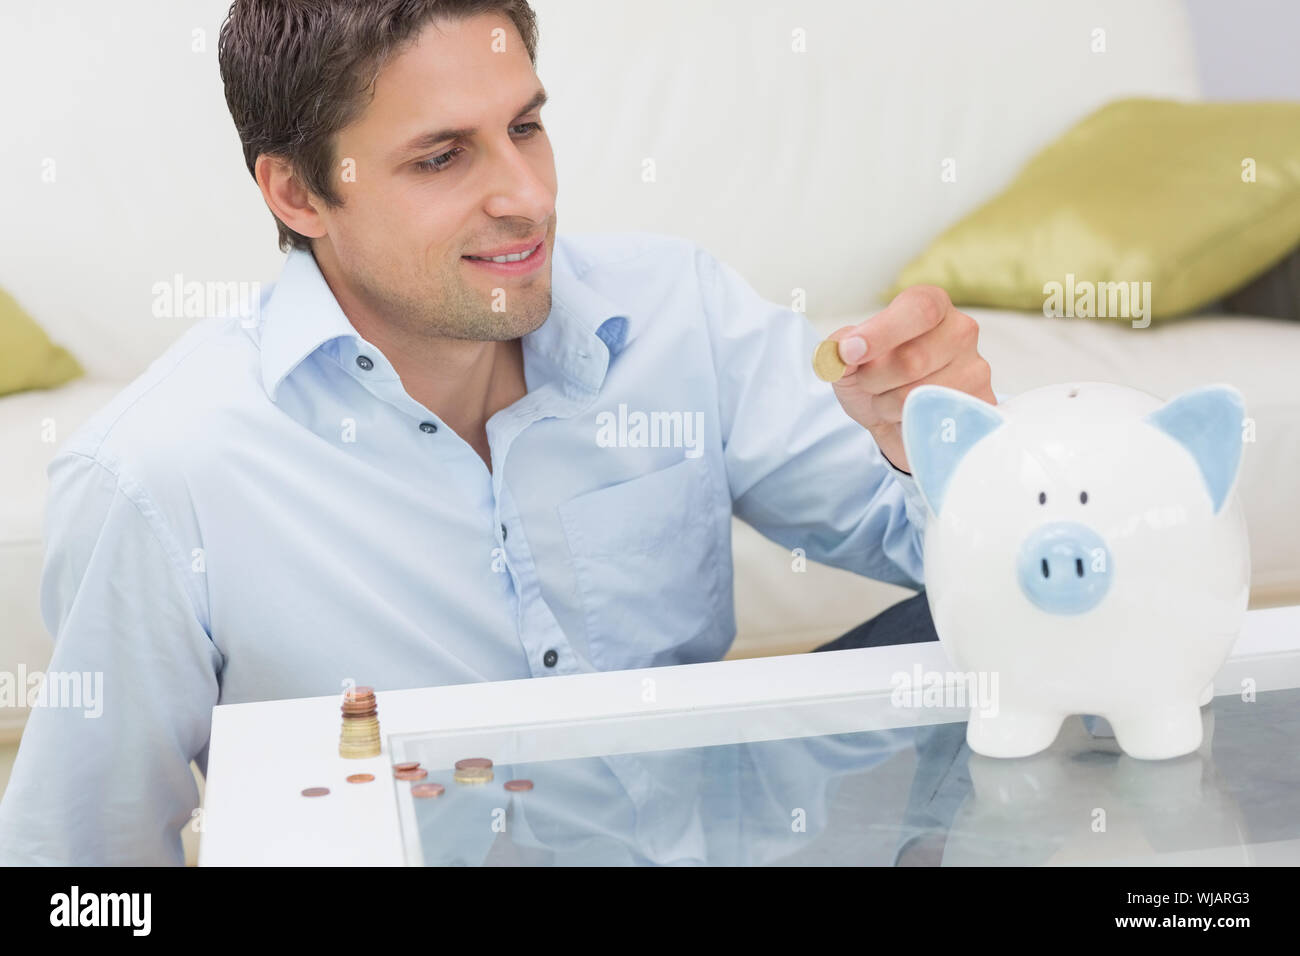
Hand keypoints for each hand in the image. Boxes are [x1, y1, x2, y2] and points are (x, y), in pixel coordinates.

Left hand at [827, 286, 995, 473]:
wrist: (894, 421)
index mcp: (930, 306)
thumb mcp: (846, 359)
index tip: (851, 353)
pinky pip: (935, 422)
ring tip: (889, 400)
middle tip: (868, 382)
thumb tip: (844, 351)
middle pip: (914, 359)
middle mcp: (961, 331)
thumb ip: (839, 348)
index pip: (919, 309)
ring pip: (920, 396)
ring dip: (887, 405)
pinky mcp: (980, 407)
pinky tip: (908, 418)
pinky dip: (908, 425)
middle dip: (874, 379)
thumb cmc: (875, 379)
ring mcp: (976, 370)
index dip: (882, 332)